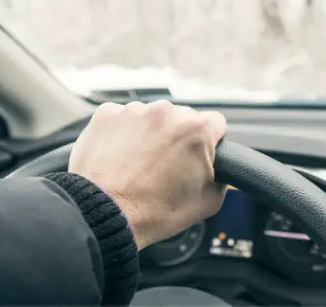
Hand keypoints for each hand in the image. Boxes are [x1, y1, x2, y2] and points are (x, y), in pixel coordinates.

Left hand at [68, 100, 227, 249]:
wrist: (103, 215)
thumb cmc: (153, 212)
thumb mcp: (207, 202)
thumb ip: (222, 178)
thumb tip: (220, 171)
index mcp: (196, 129)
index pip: (216, 123)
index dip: (211, 142)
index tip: (198, 155)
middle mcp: (166, 112)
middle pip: (182, 118)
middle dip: (178, 137)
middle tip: (166, 166)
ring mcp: (134, 110)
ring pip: (152, 118)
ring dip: (150, 134)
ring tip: (139, 165)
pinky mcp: (106, 114)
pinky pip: (123, 119)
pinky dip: (124, 134)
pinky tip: (121, 158)